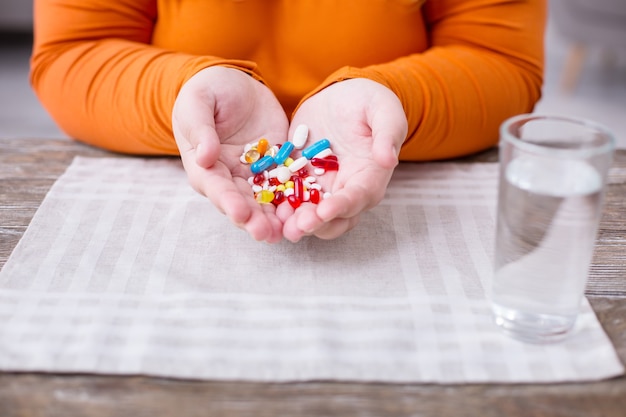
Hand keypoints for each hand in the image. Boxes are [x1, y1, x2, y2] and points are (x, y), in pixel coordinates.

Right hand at [172, 66, 288, 242]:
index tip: (240, 214)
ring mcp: (253, 174)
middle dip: (254, 220)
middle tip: (267, 234)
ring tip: (287, 233)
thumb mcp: (198, 103)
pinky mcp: (276, 164)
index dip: (228, 202)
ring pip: (265, 201)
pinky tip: (307, 210)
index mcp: (205, 166)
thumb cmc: (207, 91)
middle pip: (241, 203)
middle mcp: (229, 177)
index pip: (216, 188)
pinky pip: (286, 183)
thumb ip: (200, 129)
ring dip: (275, 218)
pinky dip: (294, 197)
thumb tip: (205, 158)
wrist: (235, 80)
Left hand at [279, 78, 407, 241]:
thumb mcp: (384, 111)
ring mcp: (322, 187)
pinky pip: (289, 196)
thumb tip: (388, 160)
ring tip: (280, 224)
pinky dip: (279, 204)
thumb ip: (387, 134)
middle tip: (298, 226)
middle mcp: (346, 189)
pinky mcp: (300, 179)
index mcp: (370, 177)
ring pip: (311, 215)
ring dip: (296, 222)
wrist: (342, 95)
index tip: (325, 211)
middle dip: (317, 224)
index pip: (358, 198)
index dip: (342, 207)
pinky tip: (266, 206)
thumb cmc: (369, 102)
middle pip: (335, 218)